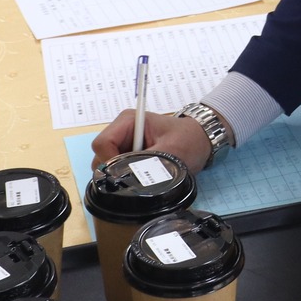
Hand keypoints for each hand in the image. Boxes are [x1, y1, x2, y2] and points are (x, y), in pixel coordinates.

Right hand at [92, 110, 211, 172]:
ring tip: (146, 175)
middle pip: (100, 157)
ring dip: (122, 176)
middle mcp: (121, 132)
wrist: (200, 141)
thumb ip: (147, 163)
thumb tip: (128, 178)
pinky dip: (127, 178)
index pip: (101, 144)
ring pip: (107, 167)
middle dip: (115, 171)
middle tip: (139, 177)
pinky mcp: (128, 156)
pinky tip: (145, 177)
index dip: (109, 162)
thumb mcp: (170, 151)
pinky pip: (117, 171)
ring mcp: (123, 145)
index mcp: (127, 121)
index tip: (125, 175)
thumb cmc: (188, 139)